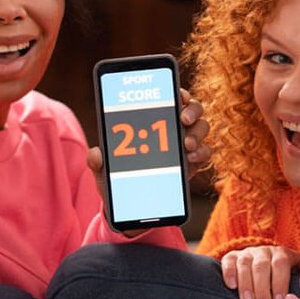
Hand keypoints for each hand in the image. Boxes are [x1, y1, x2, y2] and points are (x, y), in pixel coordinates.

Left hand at [85, 88, 209, 176]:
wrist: (131, 206)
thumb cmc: (118, 179)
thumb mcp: (104, 170)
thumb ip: (97, 161)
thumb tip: (95, 153)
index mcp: (153, 119)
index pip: (171, 97)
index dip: (178, 92)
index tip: (178, 94)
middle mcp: (174, 127)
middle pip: (193, 109)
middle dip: (192, 110)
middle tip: (183, 119)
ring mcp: (185, 145)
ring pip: (202, 128)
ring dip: (197, 133)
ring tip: (186, 144)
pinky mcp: (192, 163)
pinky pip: (204, 153)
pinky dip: (200, 154)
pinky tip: (190, 159)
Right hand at [221, 245, 299, 298]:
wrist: (266, 269)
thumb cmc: (282, 282)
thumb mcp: (295, 280)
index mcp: (282, 254)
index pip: (281, 264)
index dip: (280, 283)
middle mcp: (264, 251)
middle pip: (262, 266)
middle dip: (263, 289)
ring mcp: (248, 253)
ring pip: (245, 264)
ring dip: (246, 284)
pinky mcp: (232, 257)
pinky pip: (228, 261)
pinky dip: (229, 273)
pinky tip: (232, 286)